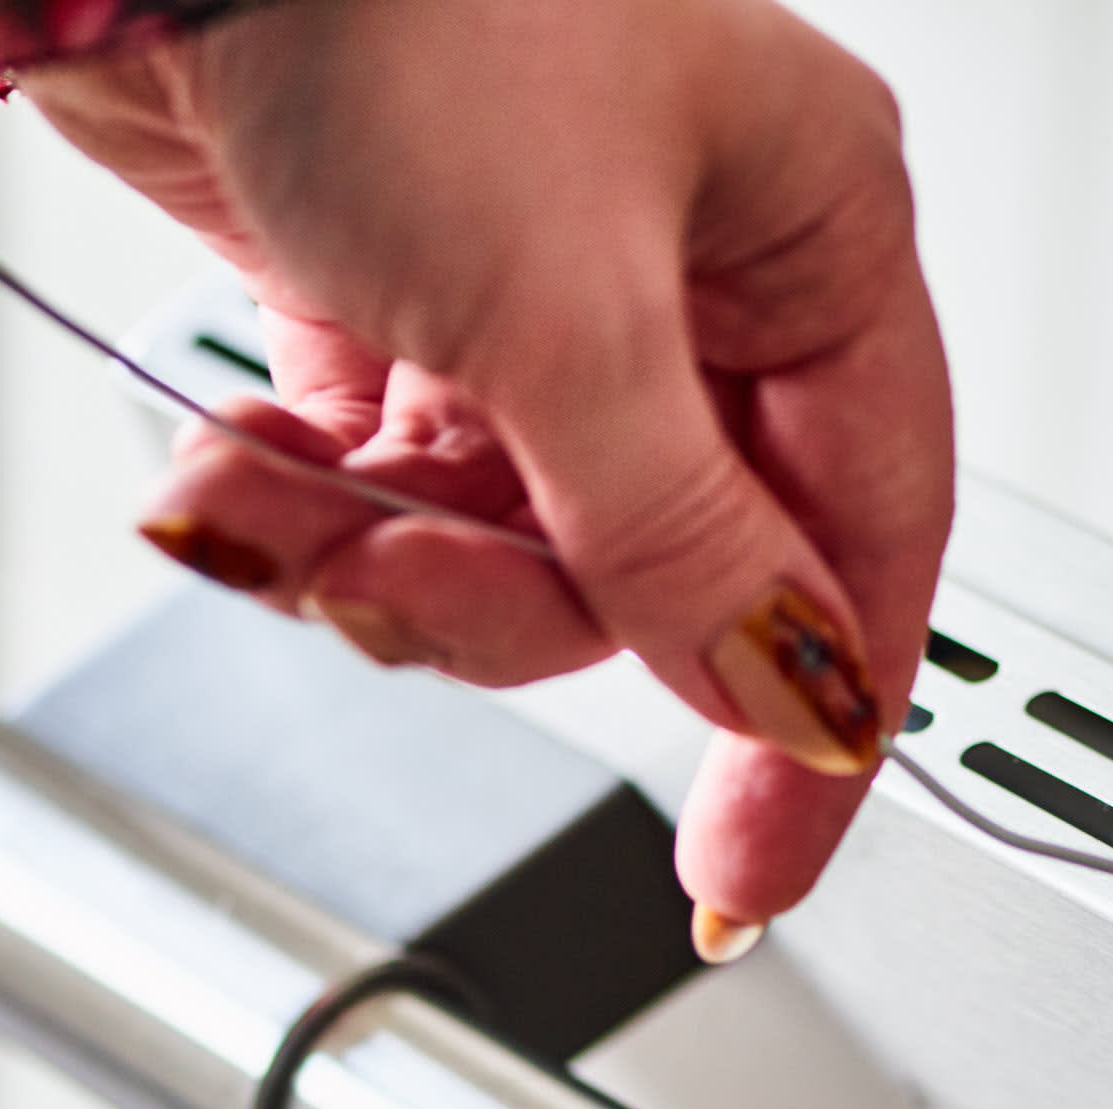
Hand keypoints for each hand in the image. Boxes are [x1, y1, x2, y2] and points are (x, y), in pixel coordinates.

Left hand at [17, 0, 953, 954]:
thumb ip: (680, 542)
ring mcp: (551, 285)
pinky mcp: (412, 297)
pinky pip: (406, 487)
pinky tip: (245, 468)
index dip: (809, 720)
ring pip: (519, 542)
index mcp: (811, 232)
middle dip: (508, 605)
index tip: (745, 873)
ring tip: (275, 505)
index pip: (867, 539)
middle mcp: (699, 266)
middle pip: (665, 566)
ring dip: (385, 561)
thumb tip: (783, 700)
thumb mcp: (565, 311)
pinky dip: (317, 508)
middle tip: (402, 593)